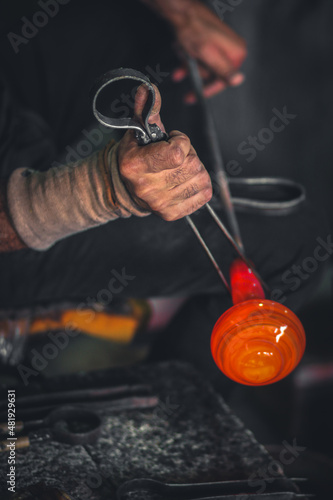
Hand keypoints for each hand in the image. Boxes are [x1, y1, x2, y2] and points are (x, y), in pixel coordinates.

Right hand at [117, 84, 211, 220]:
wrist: (126, 189)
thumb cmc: (135, 157)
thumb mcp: (138, 132)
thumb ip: (146, 110)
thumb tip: (148, 88)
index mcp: (136, 166)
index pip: (178, 153)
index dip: (181, 141)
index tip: (173, 140)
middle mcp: (147, 188)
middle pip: (192, 164)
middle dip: (189, 154)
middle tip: (176, 155)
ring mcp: (161, 203)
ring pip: (201, 178)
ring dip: (195, 169)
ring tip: (179, 168)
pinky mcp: (172, 213)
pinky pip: (204, 194)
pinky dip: (201, 184)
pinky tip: (186, 180)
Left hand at [172, 2, 246, 100]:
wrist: (181, 11)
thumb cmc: (194, 30)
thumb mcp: (208, 54)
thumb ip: (223, 69)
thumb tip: (238, 80)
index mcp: (236, 53)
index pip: (224, 80)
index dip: (209, 90)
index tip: (196, 96)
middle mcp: (232, 49)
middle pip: (213, 73)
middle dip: (196, 73)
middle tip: (182, 74)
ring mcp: (222, 45)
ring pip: (205, 65)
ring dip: (190, 65)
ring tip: (180, 57)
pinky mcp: (212, 41)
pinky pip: (201, 56)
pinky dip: (189, 58)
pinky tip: (180, 54)